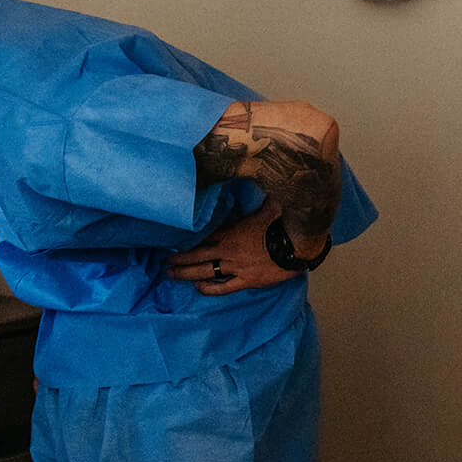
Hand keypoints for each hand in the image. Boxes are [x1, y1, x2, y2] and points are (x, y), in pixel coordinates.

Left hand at [167, 202, 303, 295]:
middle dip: (178, 259)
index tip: (174, 241)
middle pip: (196, 255)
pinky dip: (209, 289)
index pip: (202, 236)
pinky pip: (223, 288)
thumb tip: (260, 172)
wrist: (297, 245)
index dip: (187, 240)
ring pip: (203, 271)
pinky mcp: (245, 281)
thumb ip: (259, 194)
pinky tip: (198, 288)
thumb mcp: (268, 203)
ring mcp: (234, 267)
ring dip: (185, 274)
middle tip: (164, 263)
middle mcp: (226, 249)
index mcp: (230, 230)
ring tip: (171, 275)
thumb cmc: (282, 222)